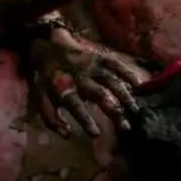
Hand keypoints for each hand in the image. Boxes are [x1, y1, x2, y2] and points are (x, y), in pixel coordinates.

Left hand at [30, 25, 146, 138]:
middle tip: (125, 127)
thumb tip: (67, 135)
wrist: (49, 44)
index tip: (96, 134)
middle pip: (99, 95)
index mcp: (63, 88)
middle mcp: (80, 78)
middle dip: (113, 111)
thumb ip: (51, 119)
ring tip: (134, 110)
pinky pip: (116, 64)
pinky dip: (128, 73)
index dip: (86, 120)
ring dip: (124, 95)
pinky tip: (139, 85)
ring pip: (111, 80)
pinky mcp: (100, 58)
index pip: (76, 107)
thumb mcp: (40, 98)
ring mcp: (92, 67)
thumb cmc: (47, 77)